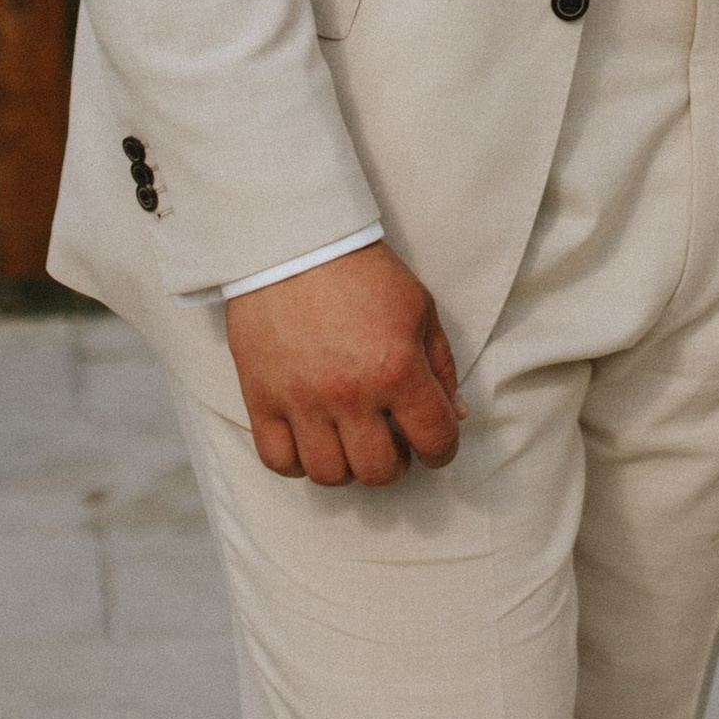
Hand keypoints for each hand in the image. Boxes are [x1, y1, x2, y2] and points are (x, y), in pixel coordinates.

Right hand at [227, 243, 462, 487]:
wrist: (297, 243)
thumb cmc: (364, 272)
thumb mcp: (420, 308)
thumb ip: (441, 366)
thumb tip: (456, 415)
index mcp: (397, 368)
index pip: (434, 440)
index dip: (443, 450)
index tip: (436, 445)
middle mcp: (350, 394)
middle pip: (378, 471)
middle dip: (395, 463)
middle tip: (392, 442)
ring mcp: (302, 402)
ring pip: (329, 475)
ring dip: (348, 466)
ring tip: (352, 439)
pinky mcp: (262, 400)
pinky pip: (280, 462)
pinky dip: (298, 462)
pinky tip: (312, 440)